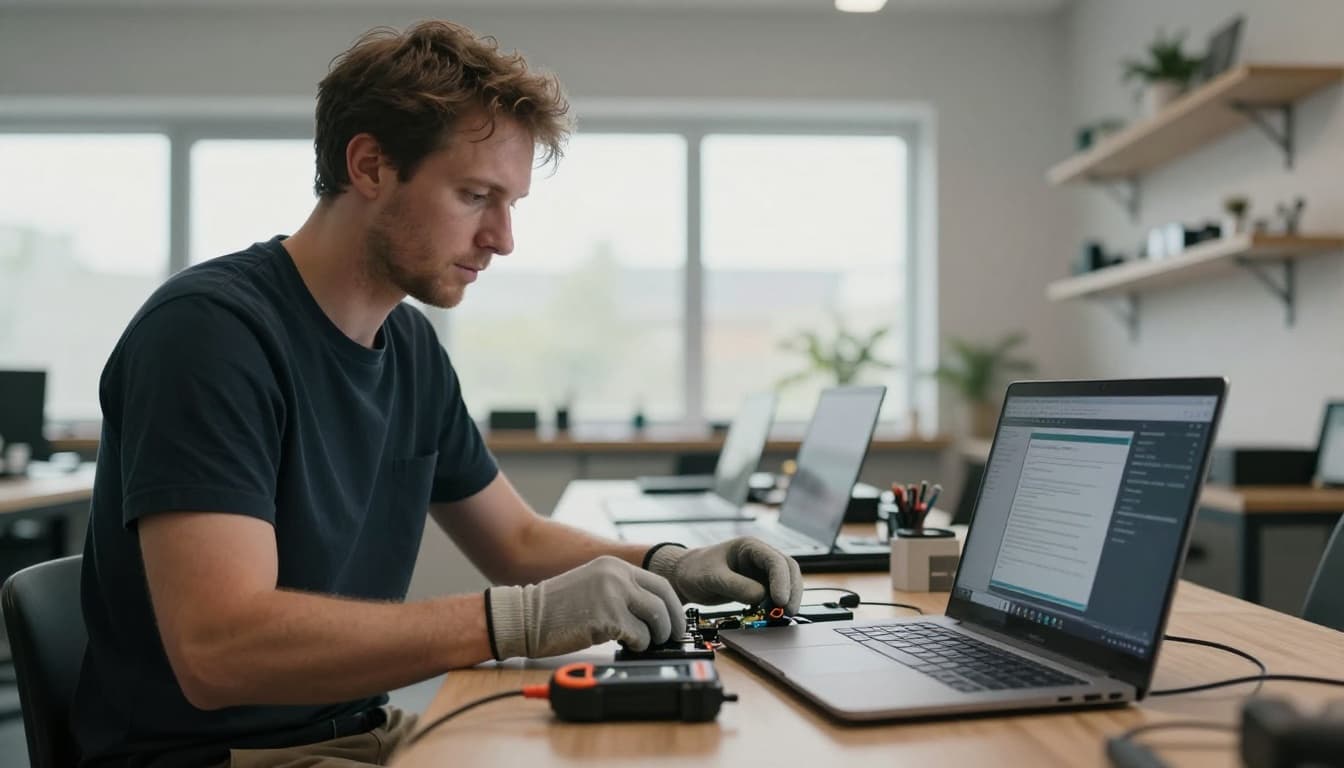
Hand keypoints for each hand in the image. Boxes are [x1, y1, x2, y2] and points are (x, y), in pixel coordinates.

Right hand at [486, 556, 686, 658]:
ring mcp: (613, 595)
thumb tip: (653, 613)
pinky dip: (637, 645)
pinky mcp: (608, 618)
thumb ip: (621, 591)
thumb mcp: (593, 586)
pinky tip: (623, 644)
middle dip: (672, 624)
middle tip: (671, 638)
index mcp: (615, 566)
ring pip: (655, 620)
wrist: (525, 617)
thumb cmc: (555, 608)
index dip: (673, 606)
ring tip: (642, 643)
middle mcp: (617, 576)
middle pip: (664, 601)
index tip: (676, 622)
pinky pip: (639, 637)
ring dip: (653, 637)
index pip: (659, 584)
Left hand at [645, 538, 803, 613]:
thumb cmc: (695, 570)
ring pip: (786, 582)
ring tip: (782, 617)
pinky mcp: (759, 586)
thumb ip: (736, 586)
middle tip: (787, 613)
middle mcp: (759, 557)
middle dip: (792, 591)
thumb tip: (761, 597)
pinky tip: (773, 616)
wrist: (684, 577)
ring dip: (788, 599)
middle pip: (788, 570)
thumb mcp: (712, 577)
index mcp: (749, 547)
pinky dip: (778, 605)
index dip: (782, 581)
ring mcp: (760, 571)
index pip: (775, 561)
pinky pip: (775, 594)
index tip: (780, 601)